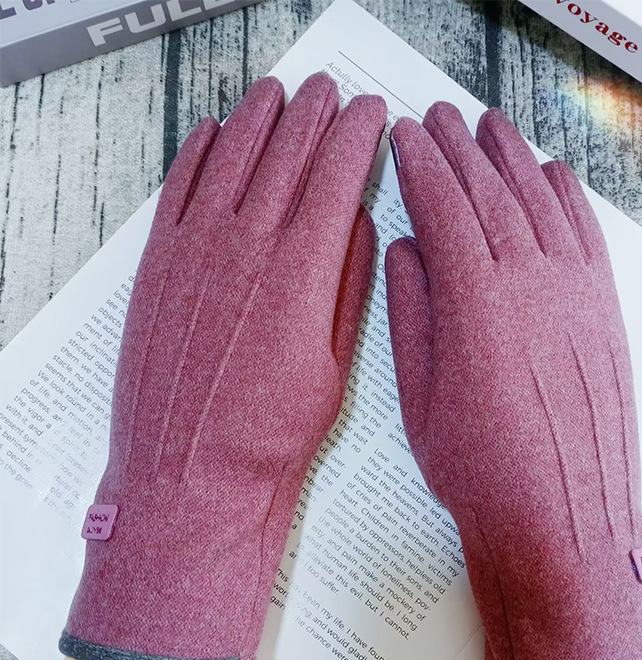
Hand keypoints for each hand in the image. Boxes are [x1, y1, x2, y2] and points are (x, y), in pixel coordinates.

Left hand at [61, 73, 386, 659]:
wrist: (193, 474)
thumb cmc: (270, 434)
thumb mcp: (335, 367)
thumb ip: (349, 287)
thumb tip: (358, 226)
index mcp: (302, 270)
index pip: (337, 175)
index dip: (358, 137)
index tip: (371, 115)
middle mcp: (248, 245)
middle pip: (288, 154)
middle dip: (316, 115)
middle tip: (331, 93)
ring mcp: (197, 249)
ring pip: (234, 157)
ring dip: (261, 118)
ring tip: (280, 94)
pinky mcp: (159, 264)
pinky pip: (180, 186)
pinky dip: (199, 151)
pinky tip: (216, 131)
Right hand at [386, 102, 641, 659]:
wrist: (561, 516)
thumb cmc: (479, 471)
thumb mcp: (420, 398)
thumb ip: (411, 314)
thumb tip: (404, 247)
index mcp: (475, 303)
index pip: (443, 209)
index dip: (420, 168)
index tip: (402, 138)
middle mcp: (531, 283)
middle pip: (491, 195)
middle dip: (459, 151)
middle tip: (437, 118)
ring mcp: (575, 292)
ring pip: (539, 203)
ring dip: (511, 160)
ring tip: (488, 127)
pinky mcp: (604, 310)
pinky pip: (586, 234)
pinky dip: (567, 196)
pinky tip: (550, 172)